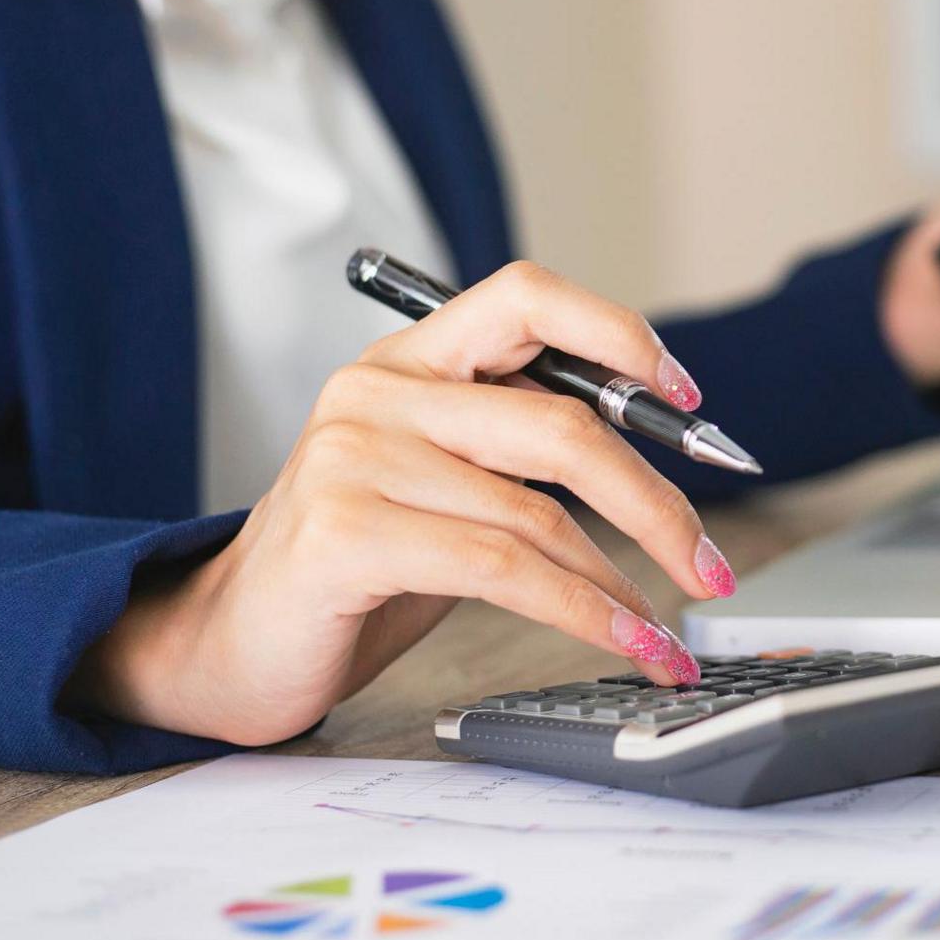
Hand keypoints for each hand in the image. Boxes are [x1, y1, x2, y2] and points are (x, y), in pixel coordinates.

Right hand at [66, 262, 734, 746]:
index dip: (617, 334)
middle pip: (561, 422)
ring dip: (627, 582)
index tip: (687, 397)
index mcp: (409, 360)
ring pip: (539, 513)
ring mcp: (354, 459)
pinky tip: (626, 639)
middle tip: (711, 565)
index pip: (526, 296)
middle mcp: (378, 392)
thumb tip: (658, 460)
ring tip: (668, 631)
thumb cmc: (357, 564)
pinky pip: (503, 568)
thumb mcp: (445, 482)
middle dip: (658, 501)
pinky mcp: (346, 534)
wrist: (229, 643)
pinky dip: (583, 611)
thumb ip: (522, 449)